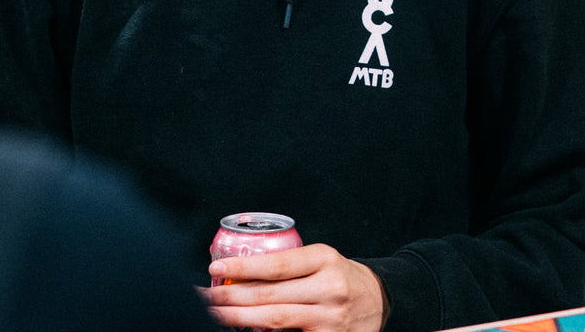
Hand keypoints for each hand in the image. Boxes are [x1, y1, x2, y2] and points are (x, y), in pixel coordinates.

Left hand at [203, 243, 386, 331]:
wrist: (379, 299)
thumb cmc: (339, 276)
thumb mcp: (320, 260)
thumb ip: (287, 266)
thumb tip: (236, 274)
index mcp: (324, 259)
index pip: (277, 263)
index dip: (243, 267)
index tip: (216, 268)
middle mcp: (329, 288)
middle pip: (270, 294)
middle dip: (231, 296)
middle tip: (205, 297)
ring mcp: (331, 318)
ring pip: (276, 320)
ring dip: (240, 318)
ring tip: (216, 315)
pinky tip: (245, 331)